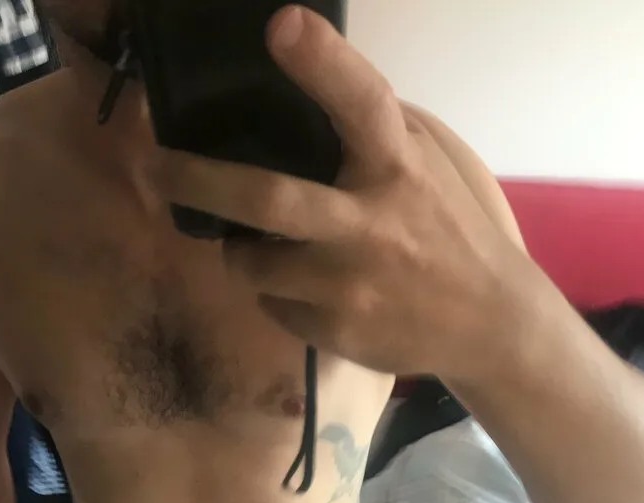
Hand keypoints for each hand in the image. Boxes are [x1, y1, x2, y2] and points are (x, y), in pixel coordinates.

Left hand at [160, 5, 530, 379]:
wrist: (488, 321)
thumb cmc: (449, 232)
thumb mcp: (425, 166)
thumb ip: (372, 135)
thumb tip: (309, 95)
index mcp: (398, 168)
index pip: (362, 103)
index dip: (322, 63)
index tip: (282, 24)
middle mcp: (371, 225)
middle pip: (269, 200)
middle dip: (199, 181)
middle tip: (155, 169)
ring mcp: (350, 284)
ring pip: (252, 264)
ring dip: (239, 253)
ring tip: (249, 246)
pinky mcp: (337, 331)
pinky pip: (274, 306)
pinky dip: (274, 293)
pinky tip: (304, 289)